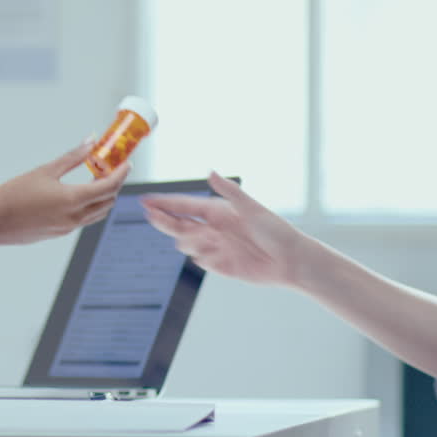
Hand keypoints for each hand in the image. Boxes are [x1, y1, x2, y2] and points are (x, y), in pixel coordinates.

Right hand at [0, 140, 131, 245]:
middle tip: (111, 168)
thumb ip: (72, 157)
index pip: (109, 187)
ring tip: (96, 179)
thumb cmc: (14, 195)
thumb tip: (90, 143)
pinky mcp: (60, 233)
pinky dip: (89, 206)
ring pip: (98, 213)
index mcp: (73, 200)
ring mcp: (68, 228)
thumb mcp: (45, 171)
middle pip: (108, 201)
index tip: (127, 163)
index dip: (122, 174)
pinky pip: (84, 219)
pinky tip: (78, 193)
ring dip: (103, 197)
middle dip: (114, 184)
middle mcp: (75, 217)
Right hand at [141, 172, 305, 286]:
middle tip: (150, 214)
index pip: (183, 205)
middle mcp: (212, 227)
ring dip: (190, 241)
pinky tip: (219, 256)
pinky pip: (200, 261)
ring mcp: (214, 246)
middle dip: (163, 219)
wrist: (290, 261)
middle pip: (177, 224)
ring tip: (208, 239)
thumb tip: (209, 172)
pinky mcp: (219, 265)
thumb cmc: (275, 230)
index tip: (145, 201)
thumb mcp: (251, 207)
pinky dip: (204, 258)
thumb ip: (229, 191)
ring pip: (185, 243)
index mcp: (217, 211)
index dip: (164, 203)